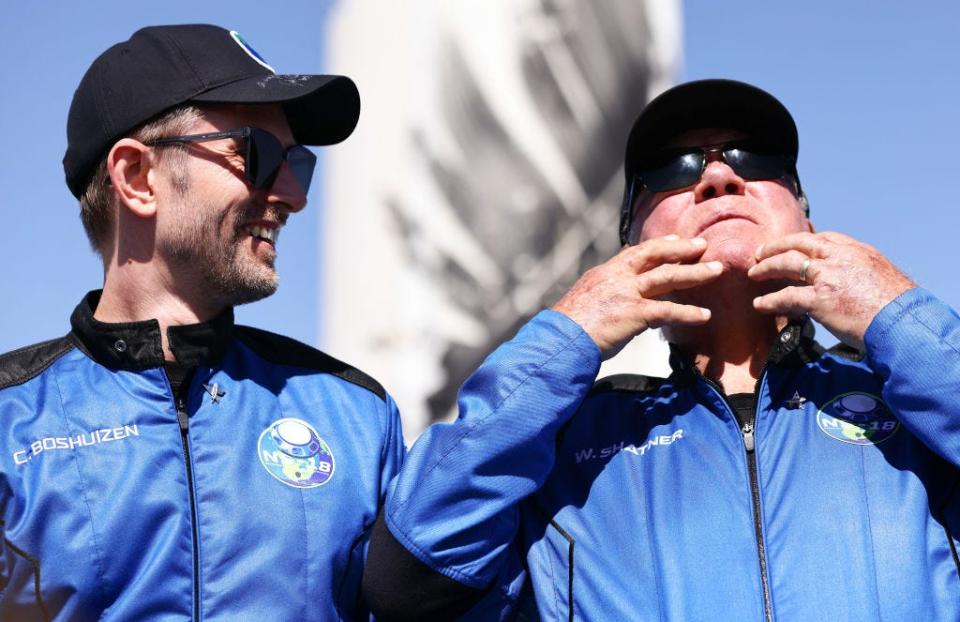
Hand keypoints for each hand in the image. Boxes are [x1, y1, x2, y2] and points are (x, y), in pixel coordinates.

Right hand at [552, 236, 722, 359]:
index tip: (674, 240)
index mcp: (604, 273)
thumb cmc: (568, 328)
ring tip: (716, 271)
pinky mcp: (634, 312)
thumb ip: (603, 299)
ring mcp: (626, 293)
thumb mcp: (584, 303)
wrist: (560, 339)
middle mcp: (616, 277)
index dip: (657, 246)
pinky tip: (704, 315)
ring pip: (667, 277)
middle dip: (681, 249)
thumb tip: (614, 308)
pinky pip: (668, 310)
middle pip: (654, 255)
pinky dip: (688, 313)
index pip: (634, 252)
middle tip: (702, 245)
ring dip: (695, 273)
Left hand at [749, 231, 914, 348]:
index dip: (802, 240)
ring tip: (754, 274)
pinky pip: (786, 297)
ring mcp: (828, 276)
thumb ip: (864, 274)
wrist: (904, 323)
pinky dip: (769, 301)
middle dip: (776, 247)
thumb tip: (856, 284)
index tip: (791, 245)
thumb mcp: (884, 277)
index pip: (824, 237)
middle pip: (799, 243)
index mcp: (858, 251)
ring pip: (787, 263)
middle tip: (760, 254)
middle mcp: (840, 257)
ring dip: (767, 267)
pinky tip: (759, 304)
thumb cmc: (899, 308)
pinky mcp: (820, 299)